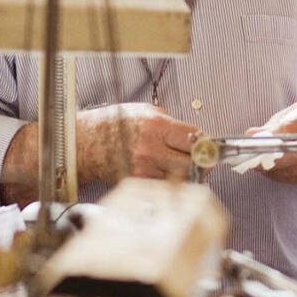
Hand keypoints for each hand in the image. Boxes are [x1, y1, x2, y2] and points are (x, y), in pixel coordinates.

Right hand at [77, 102, 198, 183]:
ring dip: (188, 173)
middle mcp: (152, 149)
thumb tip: (194, 136)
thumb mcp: (146, 111)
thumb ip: (171, 123)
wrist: (87, 143)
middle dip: (202, 161)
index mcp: (156, 126)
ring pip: (181, 178)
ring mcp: (145, 168)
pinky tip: (167, 173)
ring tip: (187, 167)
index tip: (209, 146)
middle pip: (192, 162)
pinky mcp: (139, 182)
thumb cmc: (115, 124)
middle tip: (205, 161)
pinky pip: (165, 185)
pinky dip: (171, 181)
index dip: (206, 143)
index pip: (194, 138)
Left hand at [249, 99, 296, 188]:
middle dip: (267, 158)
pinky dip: (282, 174)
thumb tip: (251, 136)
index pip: (292, 128)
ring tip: (263, 160)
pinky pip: (294, 180)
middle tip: (249, 159)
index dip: (272, 137)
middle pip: (291, 155)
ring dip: (272, 169)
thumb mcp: (293, 114)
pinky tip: (279, 167)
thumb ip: (273, 125)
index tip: (253, 142)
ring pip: (289, 171)